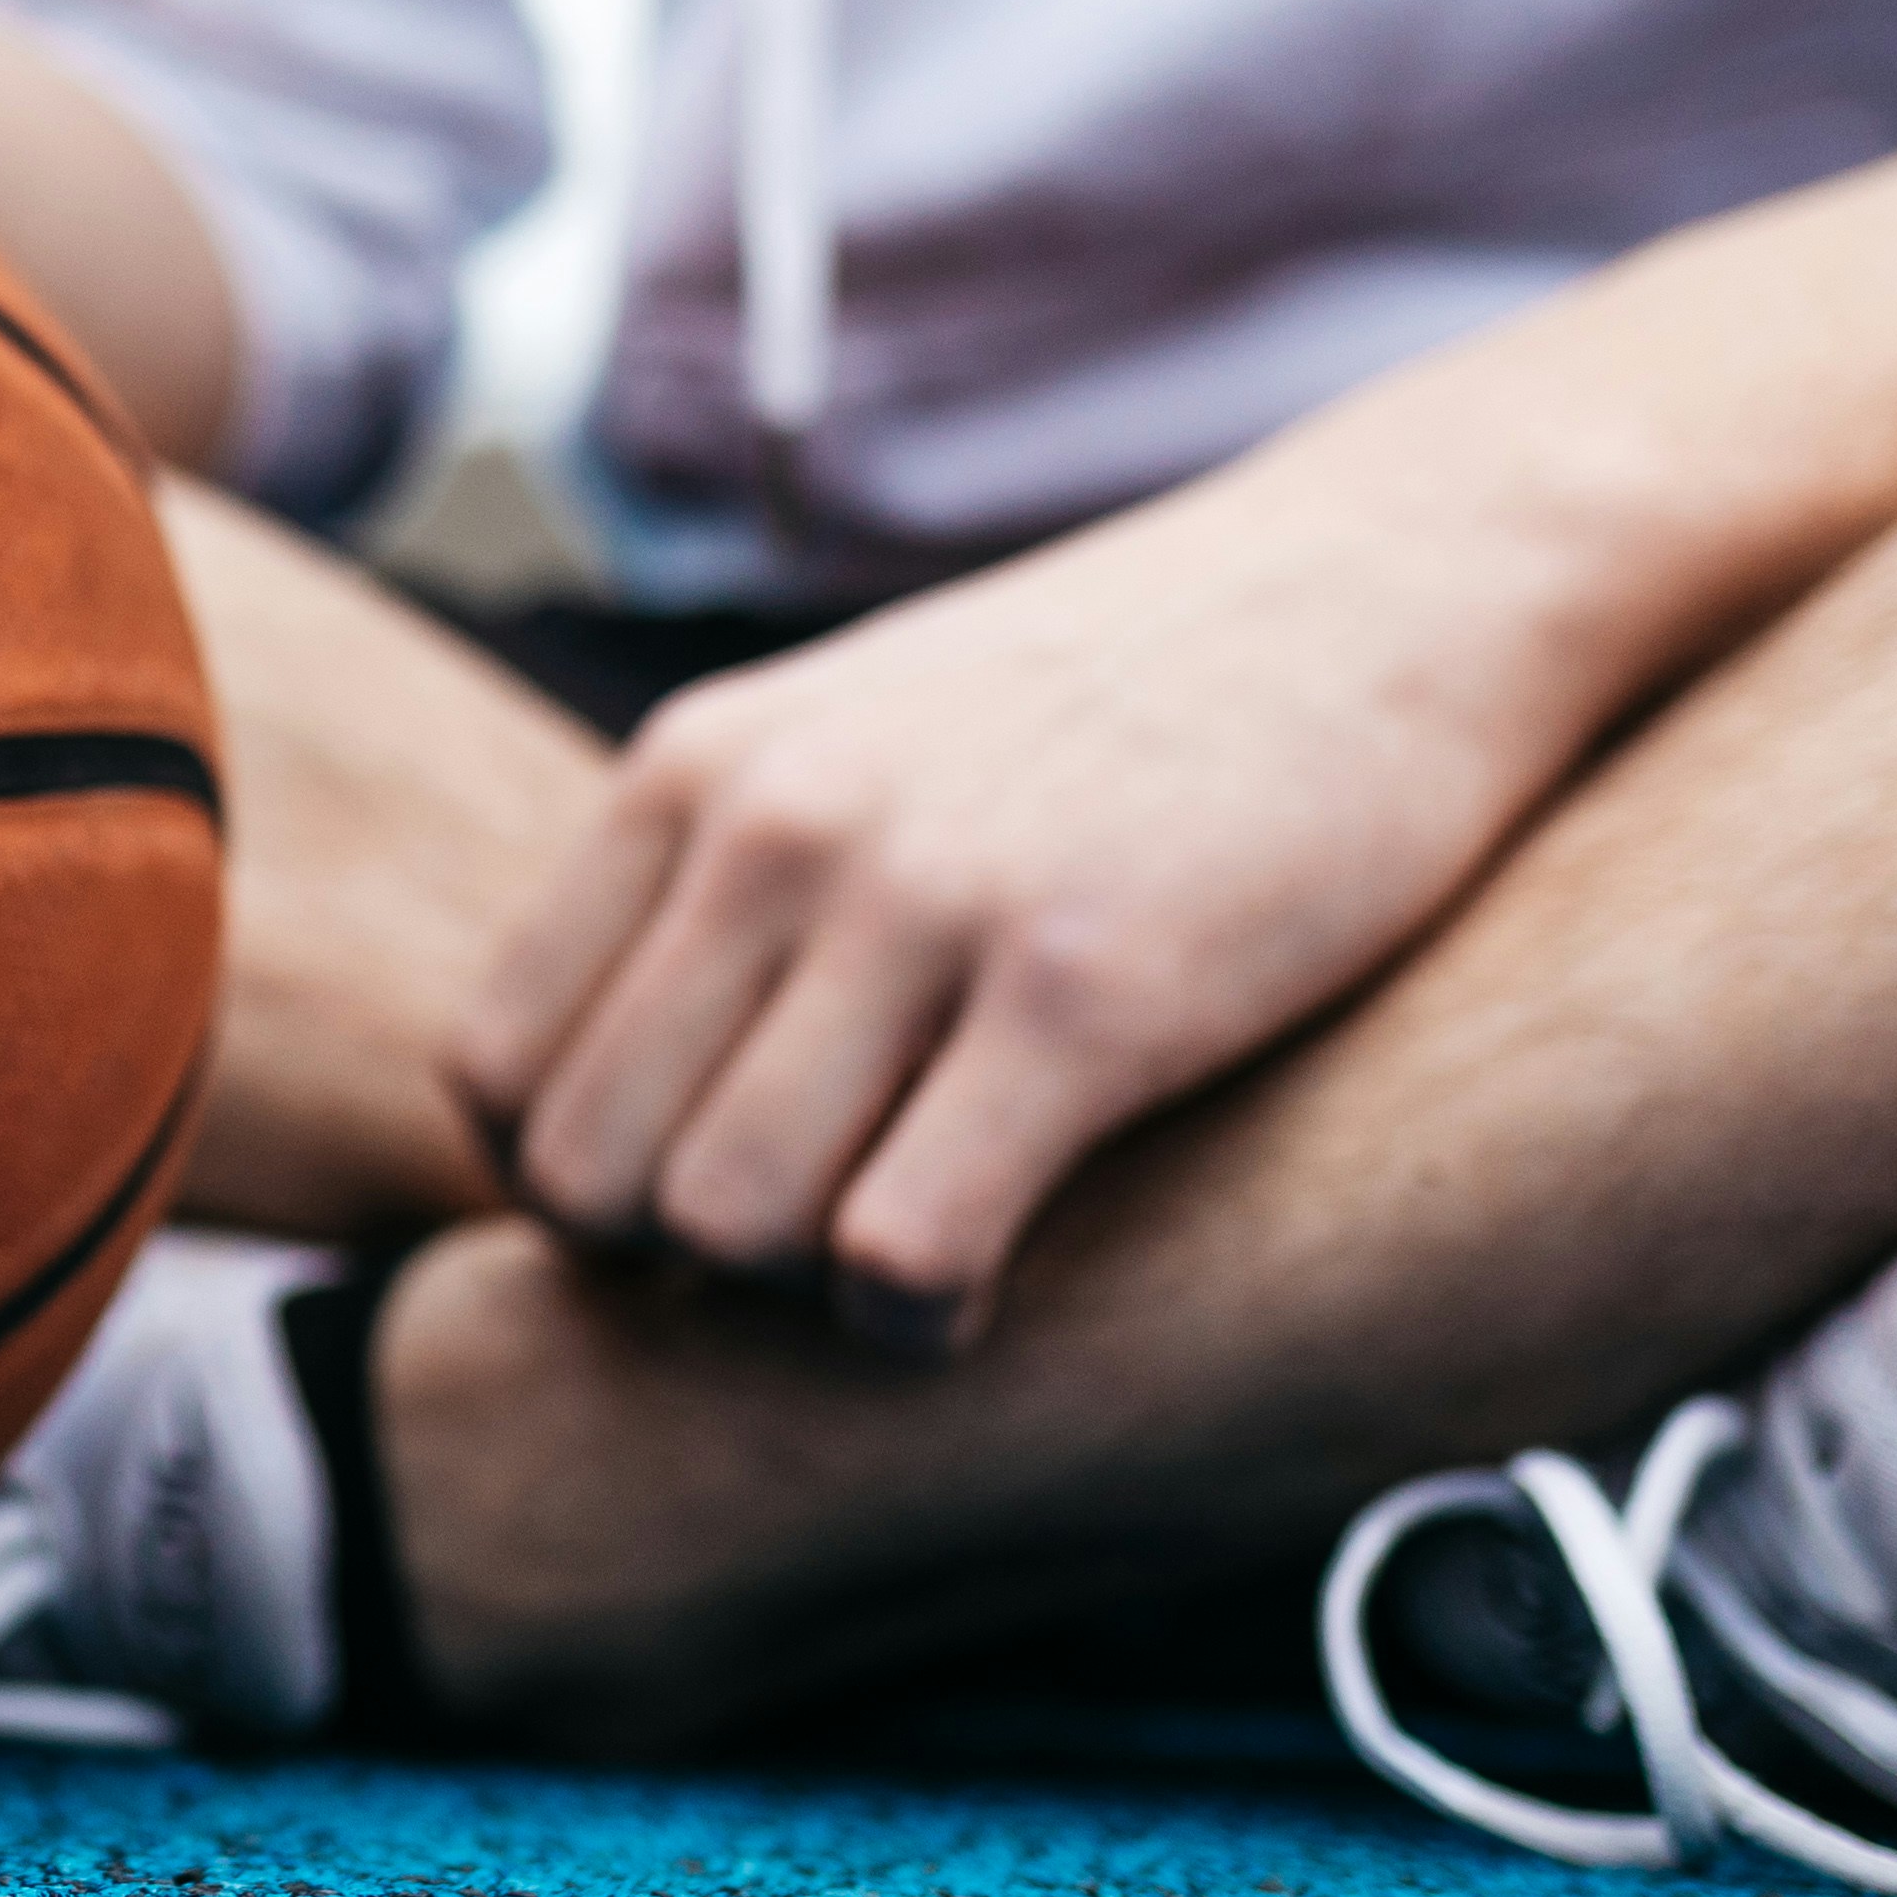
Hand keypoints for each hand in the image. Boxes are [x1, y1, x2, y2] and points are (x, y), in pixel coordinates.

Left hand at [453, 424, 1648, 1348]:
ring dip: (802, 1301)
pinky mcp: (1091, 993)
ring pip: (724, 1225)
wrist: (1397, 576)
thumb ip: (727, 878)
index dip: (585, 1183)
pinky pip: (899, 1250)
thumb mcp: (860, 735)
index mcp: (696, 771)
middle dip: (678, 1267)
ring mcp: (926, 903)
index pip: (499, 1071)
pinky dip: (919, 1320)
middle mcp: (776, 828)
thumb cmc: (1130, 699)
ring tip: (906, 1253)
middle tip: (811, 1241)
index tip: (705, 1191)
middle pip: (590, 1176)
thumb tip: (619, 1094)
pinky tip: (988, 1281)